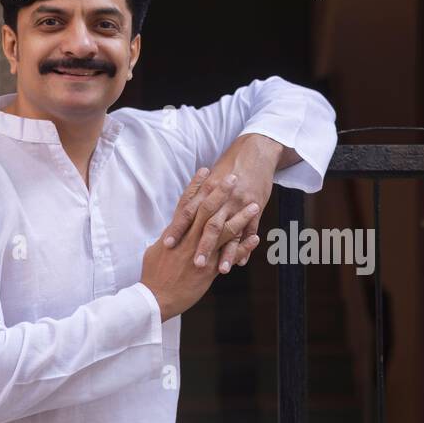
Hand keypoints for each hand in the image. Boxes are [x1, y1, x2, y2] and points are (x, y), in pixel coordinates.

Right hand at [142, 170, 260, 320]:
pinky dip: (243, 246)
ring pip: (222, 230)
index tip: (206, 170)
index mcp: (175, 234)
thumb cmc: (153, 276)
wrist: (154, 299)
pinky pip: (229, 255)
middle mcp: (188, 240)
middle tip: (233, 177)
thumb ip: (169, 238)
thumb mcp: (156, 251)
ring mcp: (199, 254)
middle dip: (221, 193)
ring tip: (254, 204)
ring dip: (240, 216)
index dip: (196, 186)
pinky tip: (256, 237)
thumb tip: (172, 230)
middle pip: (207, 210)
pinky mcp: (208, 271)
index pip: (187, 204)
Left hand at [159, 133, 281, 271]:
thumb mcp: (210, 179)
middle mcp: (222, 198)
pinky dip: (246, 246)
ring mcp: (240, 204)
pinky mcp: (256, 207)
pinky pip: (250, 230)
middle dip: (202, 246)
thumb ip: (197, 197)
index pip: (188, 212)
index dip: (177, 228)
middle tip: (194, 265)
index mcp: (207, 190)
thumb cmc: (229, 166)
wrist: (255, 152)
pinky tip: (241, 262)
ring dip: (227, 252)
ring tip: (222, 270)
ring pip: (231, 231)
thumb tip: (181, 217)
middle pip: (210, 225)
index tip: (167, 244)